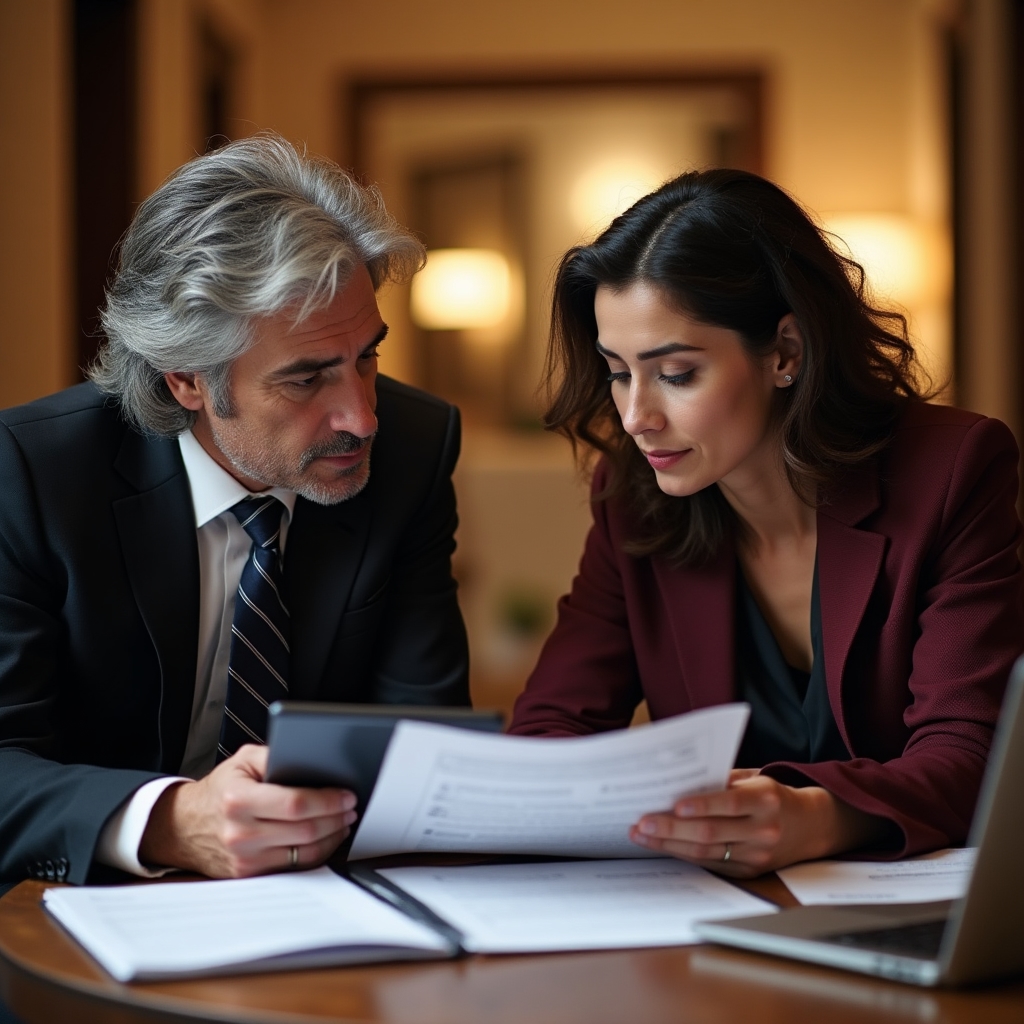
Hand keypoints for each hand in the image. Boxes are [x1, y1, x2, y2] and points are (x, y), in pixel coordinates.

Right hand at [139, 745, 356, 877]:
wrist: (184, 826)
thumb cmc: (219, 790)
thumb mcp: (242, 761)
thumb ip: (275, 756)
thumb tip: (311, 759)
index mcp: (238, 800)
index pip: (294, 804)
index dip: (326, 800)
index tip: (346, 795)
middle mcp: (240, 833)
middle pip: (305, 830)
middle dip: (336, 817)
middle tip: (350, 806)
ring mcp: (245, 859)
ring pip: (305, 852)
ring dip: (332, 836)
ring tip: (343, 820)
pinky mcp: (249, 875)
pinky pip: (294, 866)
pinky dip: (317, 852)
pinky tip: (326, 837)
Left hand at [629, 769, 885, 876]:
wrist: (811, 826)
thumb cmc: (772, 794)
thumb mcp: (755, 779)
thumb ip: (722, 780)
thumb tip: (679, 780)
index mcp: (765, 799)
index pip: (730, 802)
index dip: (702, 805)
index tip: (674, 805)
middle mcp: (763, 829)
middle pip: (711, 832)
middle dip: (671, 828)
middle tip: (642, 822)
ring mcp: (756, 854)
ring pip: (706, 852)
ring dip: (669, 844)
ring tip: (642, 835)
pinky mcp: (749, 871)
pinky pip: (710, 864)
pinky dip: (683, 854)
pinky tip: (662, 846)